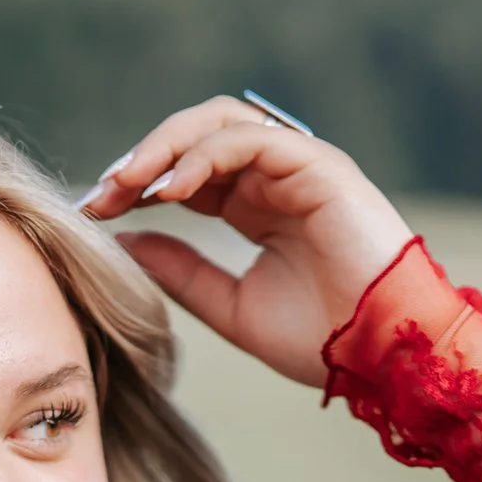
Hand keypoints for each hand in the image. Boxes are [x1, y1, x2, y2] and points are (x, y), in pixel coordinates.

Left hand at [79, 96, 414, 387]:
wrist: (387, 358)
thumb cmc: (326, 341)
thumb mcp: (231, 309)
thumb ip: (181, 272)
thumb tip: (122, 243)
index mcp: (259, 207)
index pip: (186, 173)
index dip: (136, 186)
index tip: (94, 214)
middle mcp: (277, 177)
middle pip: (194, 137)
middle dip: (139, 160)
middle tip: (99, 196)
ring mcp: (299, 165)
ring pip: (216, 124)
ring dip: (162, 148)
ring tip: (124, 186)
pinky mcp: (318, 164)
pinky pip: (248, 140)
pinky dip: (201, 157)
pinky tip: (167, 192)